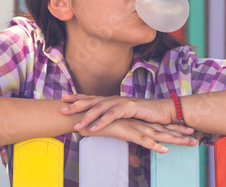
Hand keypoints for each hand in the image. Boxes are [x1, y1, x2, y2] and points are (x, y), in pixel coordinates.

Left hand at [60, 94, 174, 131]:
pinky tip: (94, 128)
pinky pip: (113, 115)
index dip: (78, 97)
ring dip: (87, 116)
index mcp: (112, 100)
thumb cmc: (145, 115)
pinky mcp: (130, 107)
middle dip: (76, 104)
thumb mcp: (126, 116)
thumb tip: (102, 122)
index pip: (92, 97)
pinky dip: (103, 122)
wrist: (164, 111)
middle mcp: (115, 98)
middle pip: (92, 100)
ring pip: (100, 108)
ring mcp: (122, 101)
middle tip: (61, 108)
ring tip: (76, 125)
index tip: (63, 98)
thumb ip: (114, 117)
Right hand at [78, 118, 196, 153]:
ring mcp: (132, 126)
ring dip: (173, 139)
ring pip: (157, 134)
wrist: (82, 117)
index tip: (188, 135)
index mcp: (137, 125)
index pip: (159, 129)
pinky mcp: (125, 130)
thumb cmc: (98, 128)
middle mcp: (137, 124)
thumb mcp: (118, 144)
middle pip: (163, 130)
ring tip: (188, 143)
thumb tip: (138, 164)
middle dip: (180, 135)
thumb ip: (130, 153)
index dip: (174, 132)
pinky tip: (163, 149)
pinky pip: (141, 139)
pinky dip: (153, 144)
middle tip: (196, 138)